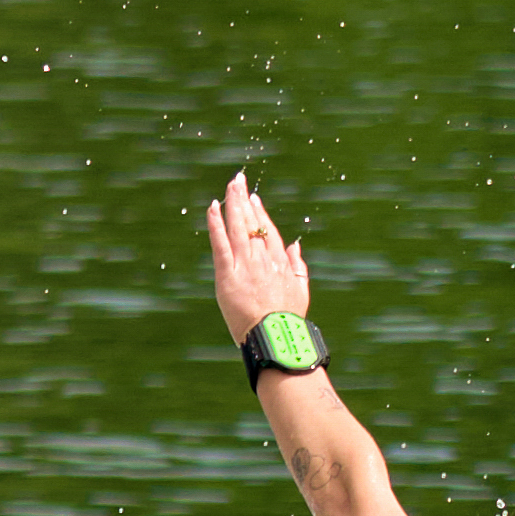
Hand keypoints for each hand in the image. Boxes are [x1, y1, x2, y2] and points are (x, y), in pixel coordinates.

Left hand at [206, 171, 314, 346]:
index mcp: (279, 261)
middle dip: (244, 199)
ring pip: (237, 227)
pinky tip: (213, 207)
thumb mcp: (301, 290)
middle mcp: (262, 257)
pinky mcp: (227, 274)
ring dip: (232, 203)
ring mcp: (245, 264)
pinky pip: (220, 243)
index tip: (253, 198)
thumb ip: (298, 265)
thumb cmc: (287, 318)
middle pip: (252, 222)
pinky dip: (216, 224)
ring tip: (229, 185)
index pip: (268, 230)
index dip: (259, 213)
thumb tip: (294, 244)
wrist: (274, 335)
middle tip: (238, 180)